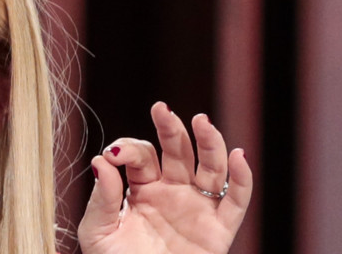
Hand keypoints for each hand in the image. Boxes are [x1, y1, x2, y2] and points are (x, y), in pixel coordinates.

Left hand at [78, 101, 252, 253]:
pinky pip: (236, 201)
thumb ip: (102, 198)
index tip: (114, 155)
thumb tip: (102, 159)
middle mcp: (172, 192)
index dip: (128, 149)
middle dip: (170, 129)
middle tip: (161, 109)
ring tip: (202, 121)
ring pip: (210, 167)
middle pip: (178, 151)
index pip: (141, 156)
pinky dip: (242, 179)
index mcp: (142, 189)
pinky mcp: (218, 230)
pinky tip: (239, 157)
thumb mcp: (98, 232)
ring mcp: (197, 208)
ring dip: (209, 142)